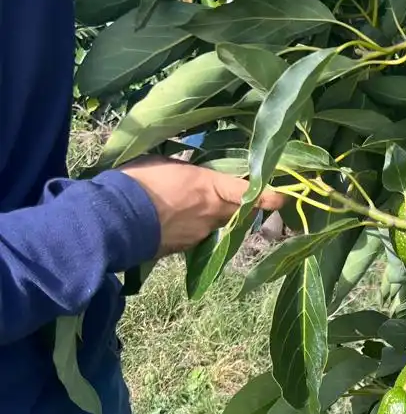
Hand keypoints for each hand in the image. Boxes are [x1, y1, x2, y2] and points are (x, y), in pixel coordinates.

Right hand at [121, 157, 285, 255]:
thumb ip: (188, 171)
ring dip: (214, 217)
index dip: (270, 196)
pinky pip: (198, 237)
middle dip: (242, 206)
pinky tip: (175, 220)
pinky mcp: (184, 249)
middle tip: (239, 196)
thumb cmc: (138, 182)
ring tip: (193, 205)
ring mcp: (199, 234)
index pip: (249, 193)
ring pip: (218, 225)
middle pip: (239, 212)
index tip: (283, 198)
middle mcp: (212, 213)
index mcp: (210, 187)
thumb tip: (193, 175)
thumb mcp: (166, 164)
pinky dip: (193, 229)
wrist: (115, 219)